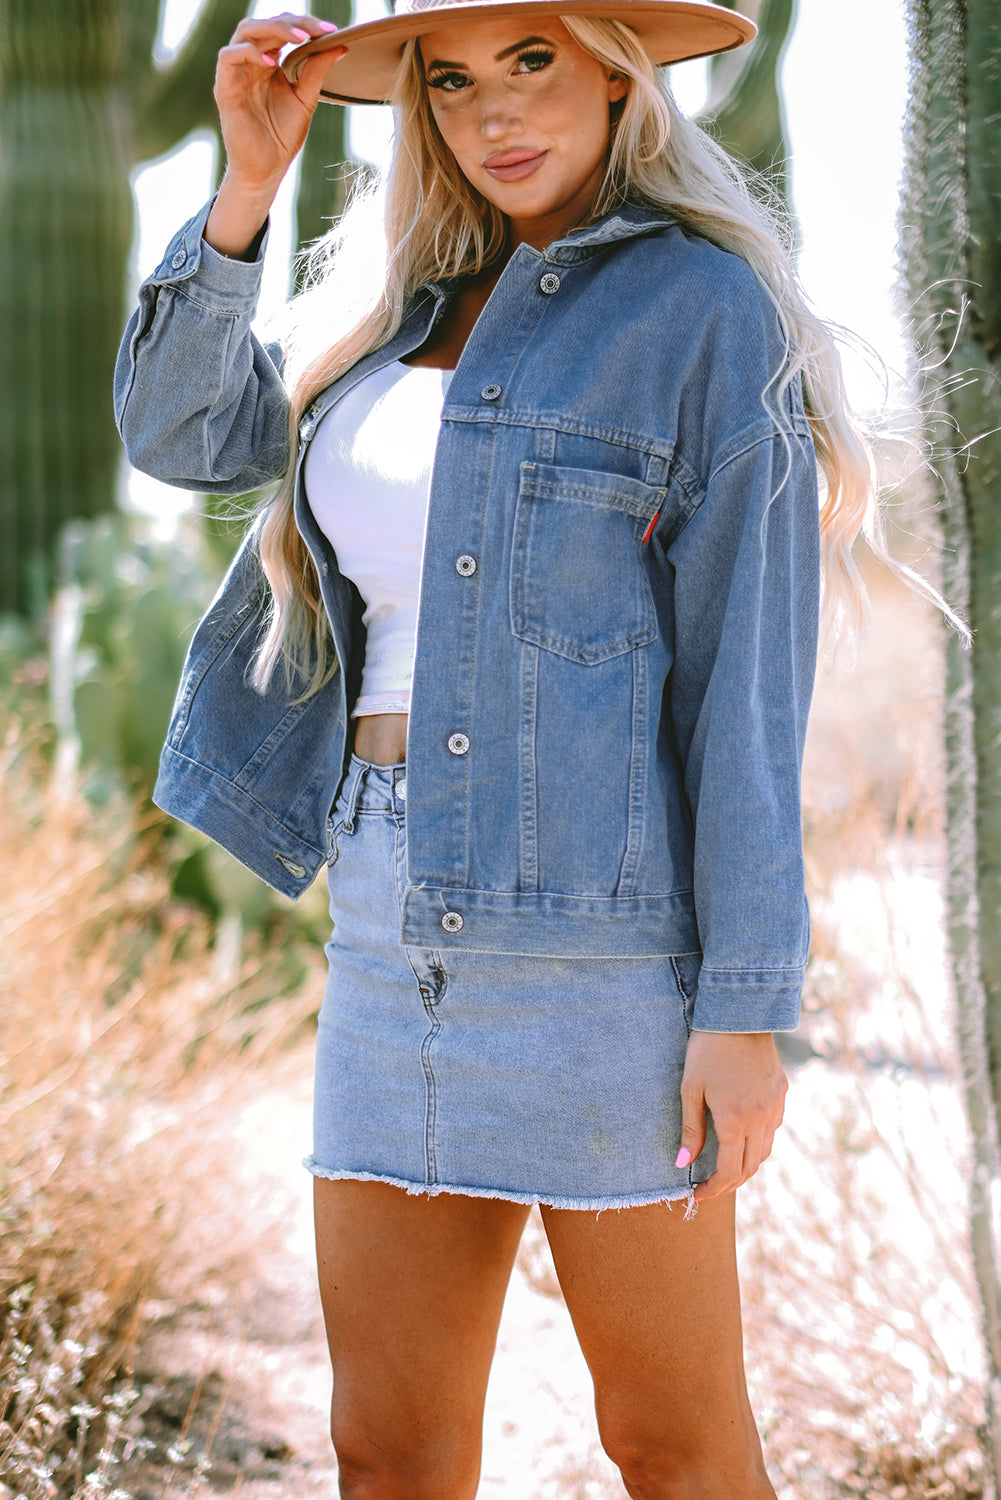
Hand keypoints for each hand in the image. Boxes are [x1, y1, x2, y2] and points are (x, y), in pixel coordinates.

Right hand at [213, 14, 346, 194]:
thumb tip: (339, 45)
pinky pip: (228, 58)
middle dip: (292, 23)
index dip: (304, 25)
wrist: (265, 171)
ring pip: (245, 32)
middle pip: (264, 24)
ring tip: (300, 38)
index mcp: (268, 62)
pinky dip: (248, 53)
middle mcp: (250, 63)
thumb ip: (316, 72)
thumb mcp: (305, 100)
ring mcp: (236, 74)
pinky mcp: (225, 89)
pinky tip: (271, 62)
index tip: (332, 31)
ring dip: (273, 30)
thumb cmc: (282, 137)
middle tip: (317, 30)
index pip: (282, 29)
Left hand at [676, 1031, 787, 1201]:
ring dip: (746, 1165)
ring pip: (765, 1150)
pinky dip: (759, 1142)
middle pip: (750, 1167)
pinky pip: (773, 1129)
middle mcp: (761, 1120)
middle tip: (710, 1187)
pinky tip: (744, 1137)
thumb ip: (691, 1129)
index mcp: (736, 1122)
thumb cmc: (707, 1050)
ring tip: (725, 1167)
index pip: (729, 1172)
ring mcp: (775, 1107)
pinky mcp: (782, 1093)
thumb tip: (683, 1164)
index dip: (714, 1189)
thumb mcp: (691, 1089)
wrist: (740, 1014)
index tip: (698, 1196)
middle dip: (730, 1183)